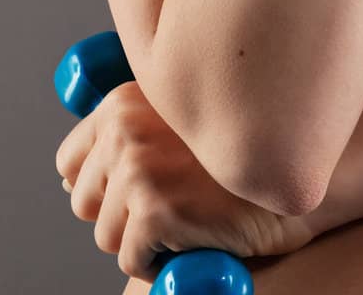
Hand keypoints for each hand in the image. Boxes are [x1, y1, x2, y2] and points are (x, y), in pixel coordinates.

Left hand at [54, 80, 314, 280]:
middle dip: (121, 215)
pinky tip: (195, 236)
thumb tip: (70, 182)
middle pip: (84, 203)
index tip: (138, 192)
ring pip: (107, 236)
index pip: (71, 161)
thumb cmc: (238, 153)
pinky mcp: (155, 208)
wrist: (292, 168)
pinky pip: (133, 261)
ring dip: (145, 240)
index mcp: (124, 101)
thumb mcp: (177, 125)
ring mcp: (138, 166)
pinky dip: (162, 262)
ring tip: (189, 216)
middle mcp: (124, 126)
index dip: (100, 187)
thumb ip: (129, 137)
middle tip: (172, 204)